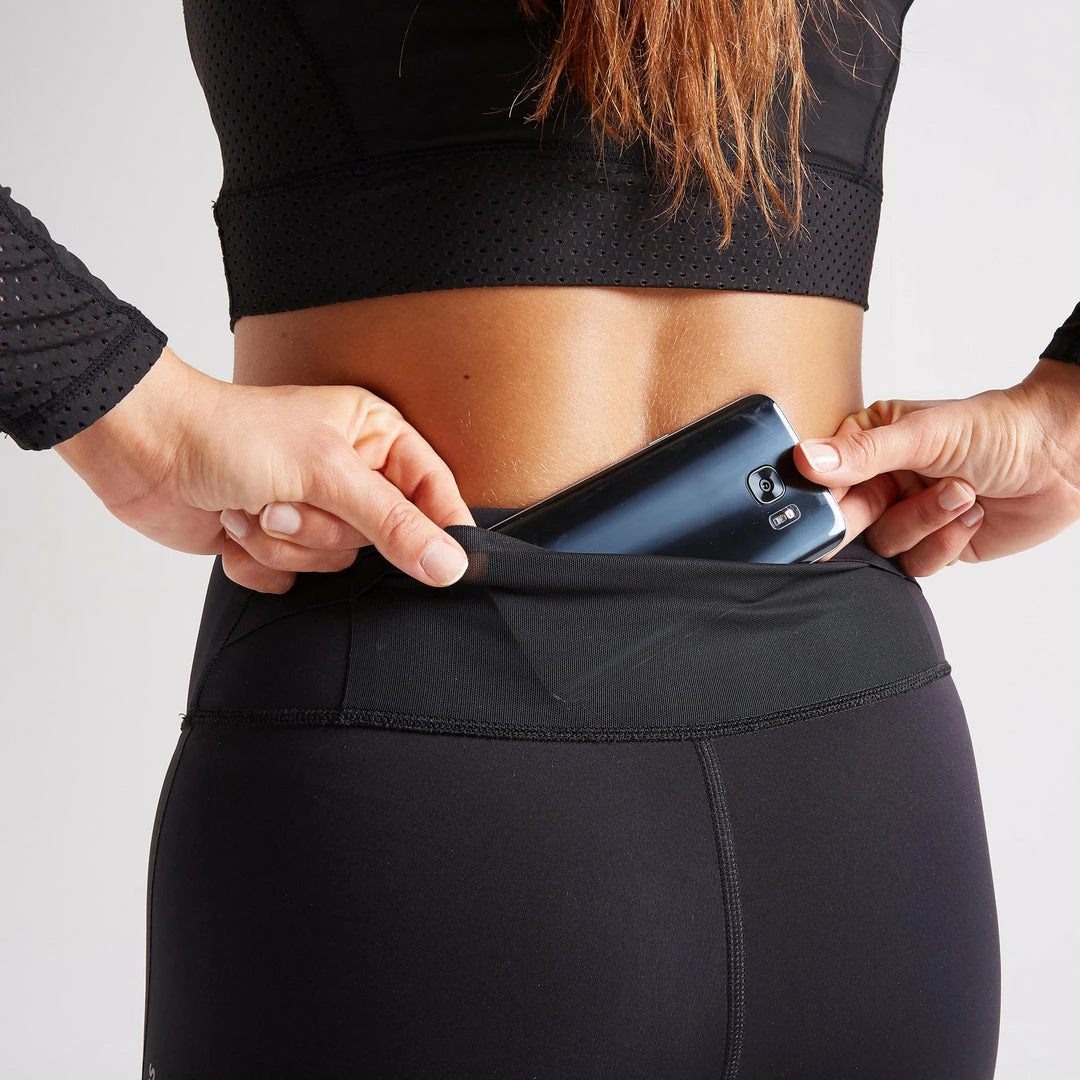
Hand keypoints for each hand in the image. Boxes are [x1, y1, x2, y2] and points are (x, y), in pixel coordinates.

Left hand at [53, 346, 476, 592]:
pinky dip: (258, 561)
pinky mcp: (275, 542)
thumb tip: (449, 564)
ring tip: (254, 506)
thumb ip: (393, 523)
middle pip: (378, 540)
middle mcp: (349, 474)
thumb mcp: (326, 472)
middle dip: (323, 529)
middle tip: (286, 502)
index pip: (435, 493)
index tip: (439, 565)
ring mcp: (311, 510)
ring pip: (332, 564)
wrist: (145, 448)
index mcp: (374, 437)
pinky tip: (234, 524)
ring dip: (284, 544)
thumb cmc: (229, 433)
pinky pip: (291, 580)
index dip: (437, 530)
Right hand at [793, 358, 1079, 575]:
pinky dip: (945, 543)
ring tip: (962, 492)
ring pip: (885, 546)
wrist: (1063, 457)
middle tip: (902, 498)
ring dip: (927, 522)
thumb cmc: (1001, 429)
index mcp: (868, 445)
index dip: (829, 496)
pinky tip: (971, 514)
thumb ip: (864, 451)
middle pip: (847, 521)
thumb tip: (806, 459)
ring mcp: (906, 515)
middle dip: (884, 512)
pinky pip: (917, 565)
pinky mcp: (934, 546)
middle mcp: (882, 482)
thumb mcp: (927, 434)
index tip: (844, 500)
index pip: (824, 480)